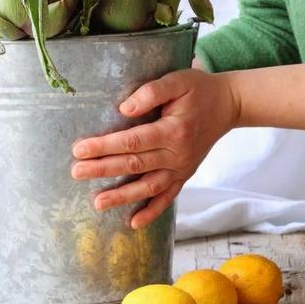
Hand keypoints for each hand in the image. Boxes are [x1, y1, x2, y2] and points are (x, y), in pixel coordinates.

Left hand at [71, 68, 237, 228]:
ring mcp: (182, 168)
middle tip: (75, 172)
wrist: (229, 104)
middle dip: (103, 169)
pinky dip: (152, 212)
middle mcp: (178, 154)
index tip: (80, 149)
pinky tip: (133, 222)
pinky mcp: (185, 174)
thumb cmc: (199, 89)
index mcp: (173, 130)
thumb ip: (151, 92)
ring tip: (97, 203)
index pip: (132, 141)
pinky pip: (168, 197)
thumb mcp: (178, 81)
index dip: (105, 146)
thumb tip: (124, 108)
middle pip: (135, 165)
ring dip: (122, 196)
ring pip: (148, 187)